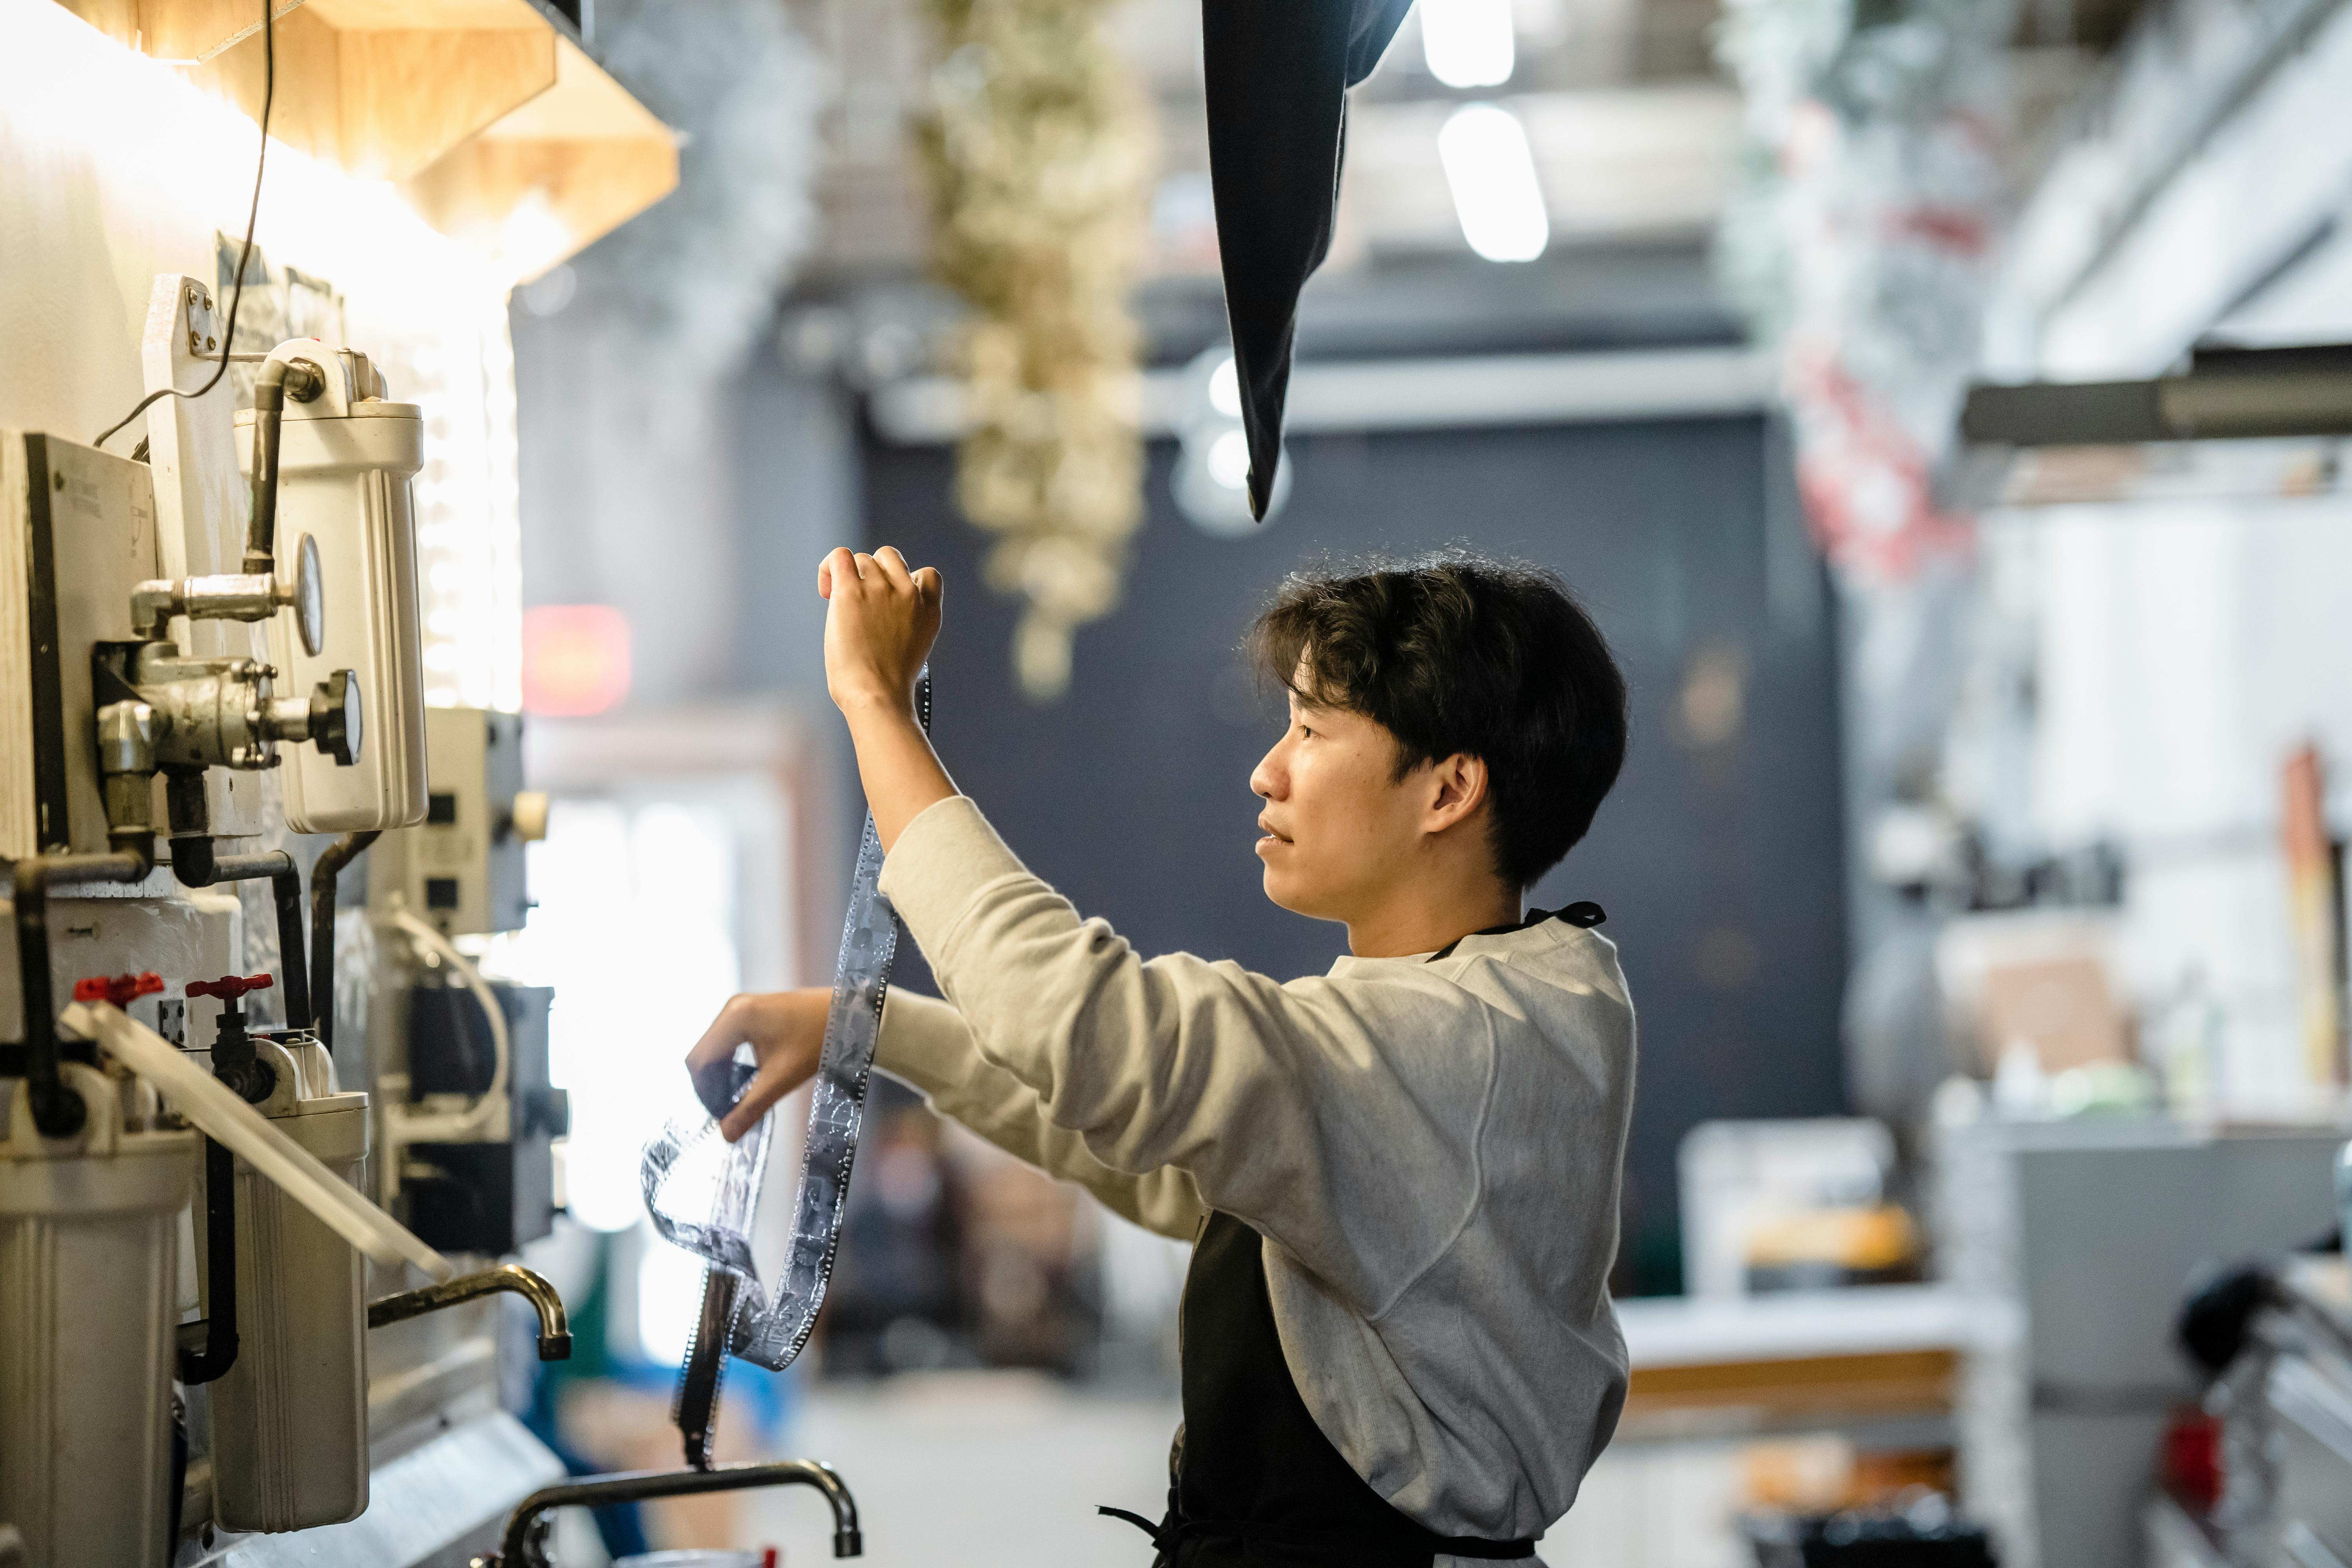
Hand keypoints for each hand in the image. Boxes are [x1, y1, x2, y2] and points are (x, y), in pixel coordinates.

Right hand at [685, 988, 831, 1141]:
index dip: (703, 1092)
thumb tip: (726, 1135)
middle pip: (704, 1055)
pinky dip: (731, 1063)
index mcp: (735, 1018)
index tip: (719, 1115)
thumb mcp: (783, 1078)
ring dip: (721, 1076)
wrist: (850, 1015)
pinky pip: (728, 1041)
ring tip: (737, 1100)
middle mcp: (733, 1008)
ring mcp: (742, 1008)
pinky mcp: (752, 1013)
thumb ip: (751, 1107)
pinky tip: (746, 1081)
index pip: (699, 1061)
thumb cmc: (820, 1039)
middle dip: (710, 1086)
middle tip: (728, 1112)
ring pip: (715, 1049)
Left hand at [819, 546, 940, 717]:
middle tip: (861, 603)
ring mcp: (880, 589)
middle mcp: (908, 593)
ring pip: (862, 560)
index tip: (891, 601)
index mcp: (929, 609)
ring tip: (839, 605)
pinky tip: (826, 590)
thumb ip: (906, 620)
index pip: (927, 574)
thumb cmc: (888, 686)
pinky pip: (839, 556)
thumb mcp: (913, 647)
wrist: (877, 696)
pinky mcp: (851, 592)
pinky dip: (829, 566)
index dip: (907, 581)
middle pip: (889, 558)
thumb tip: (879, 611)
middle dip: (874, 575)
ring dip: (850, 578)